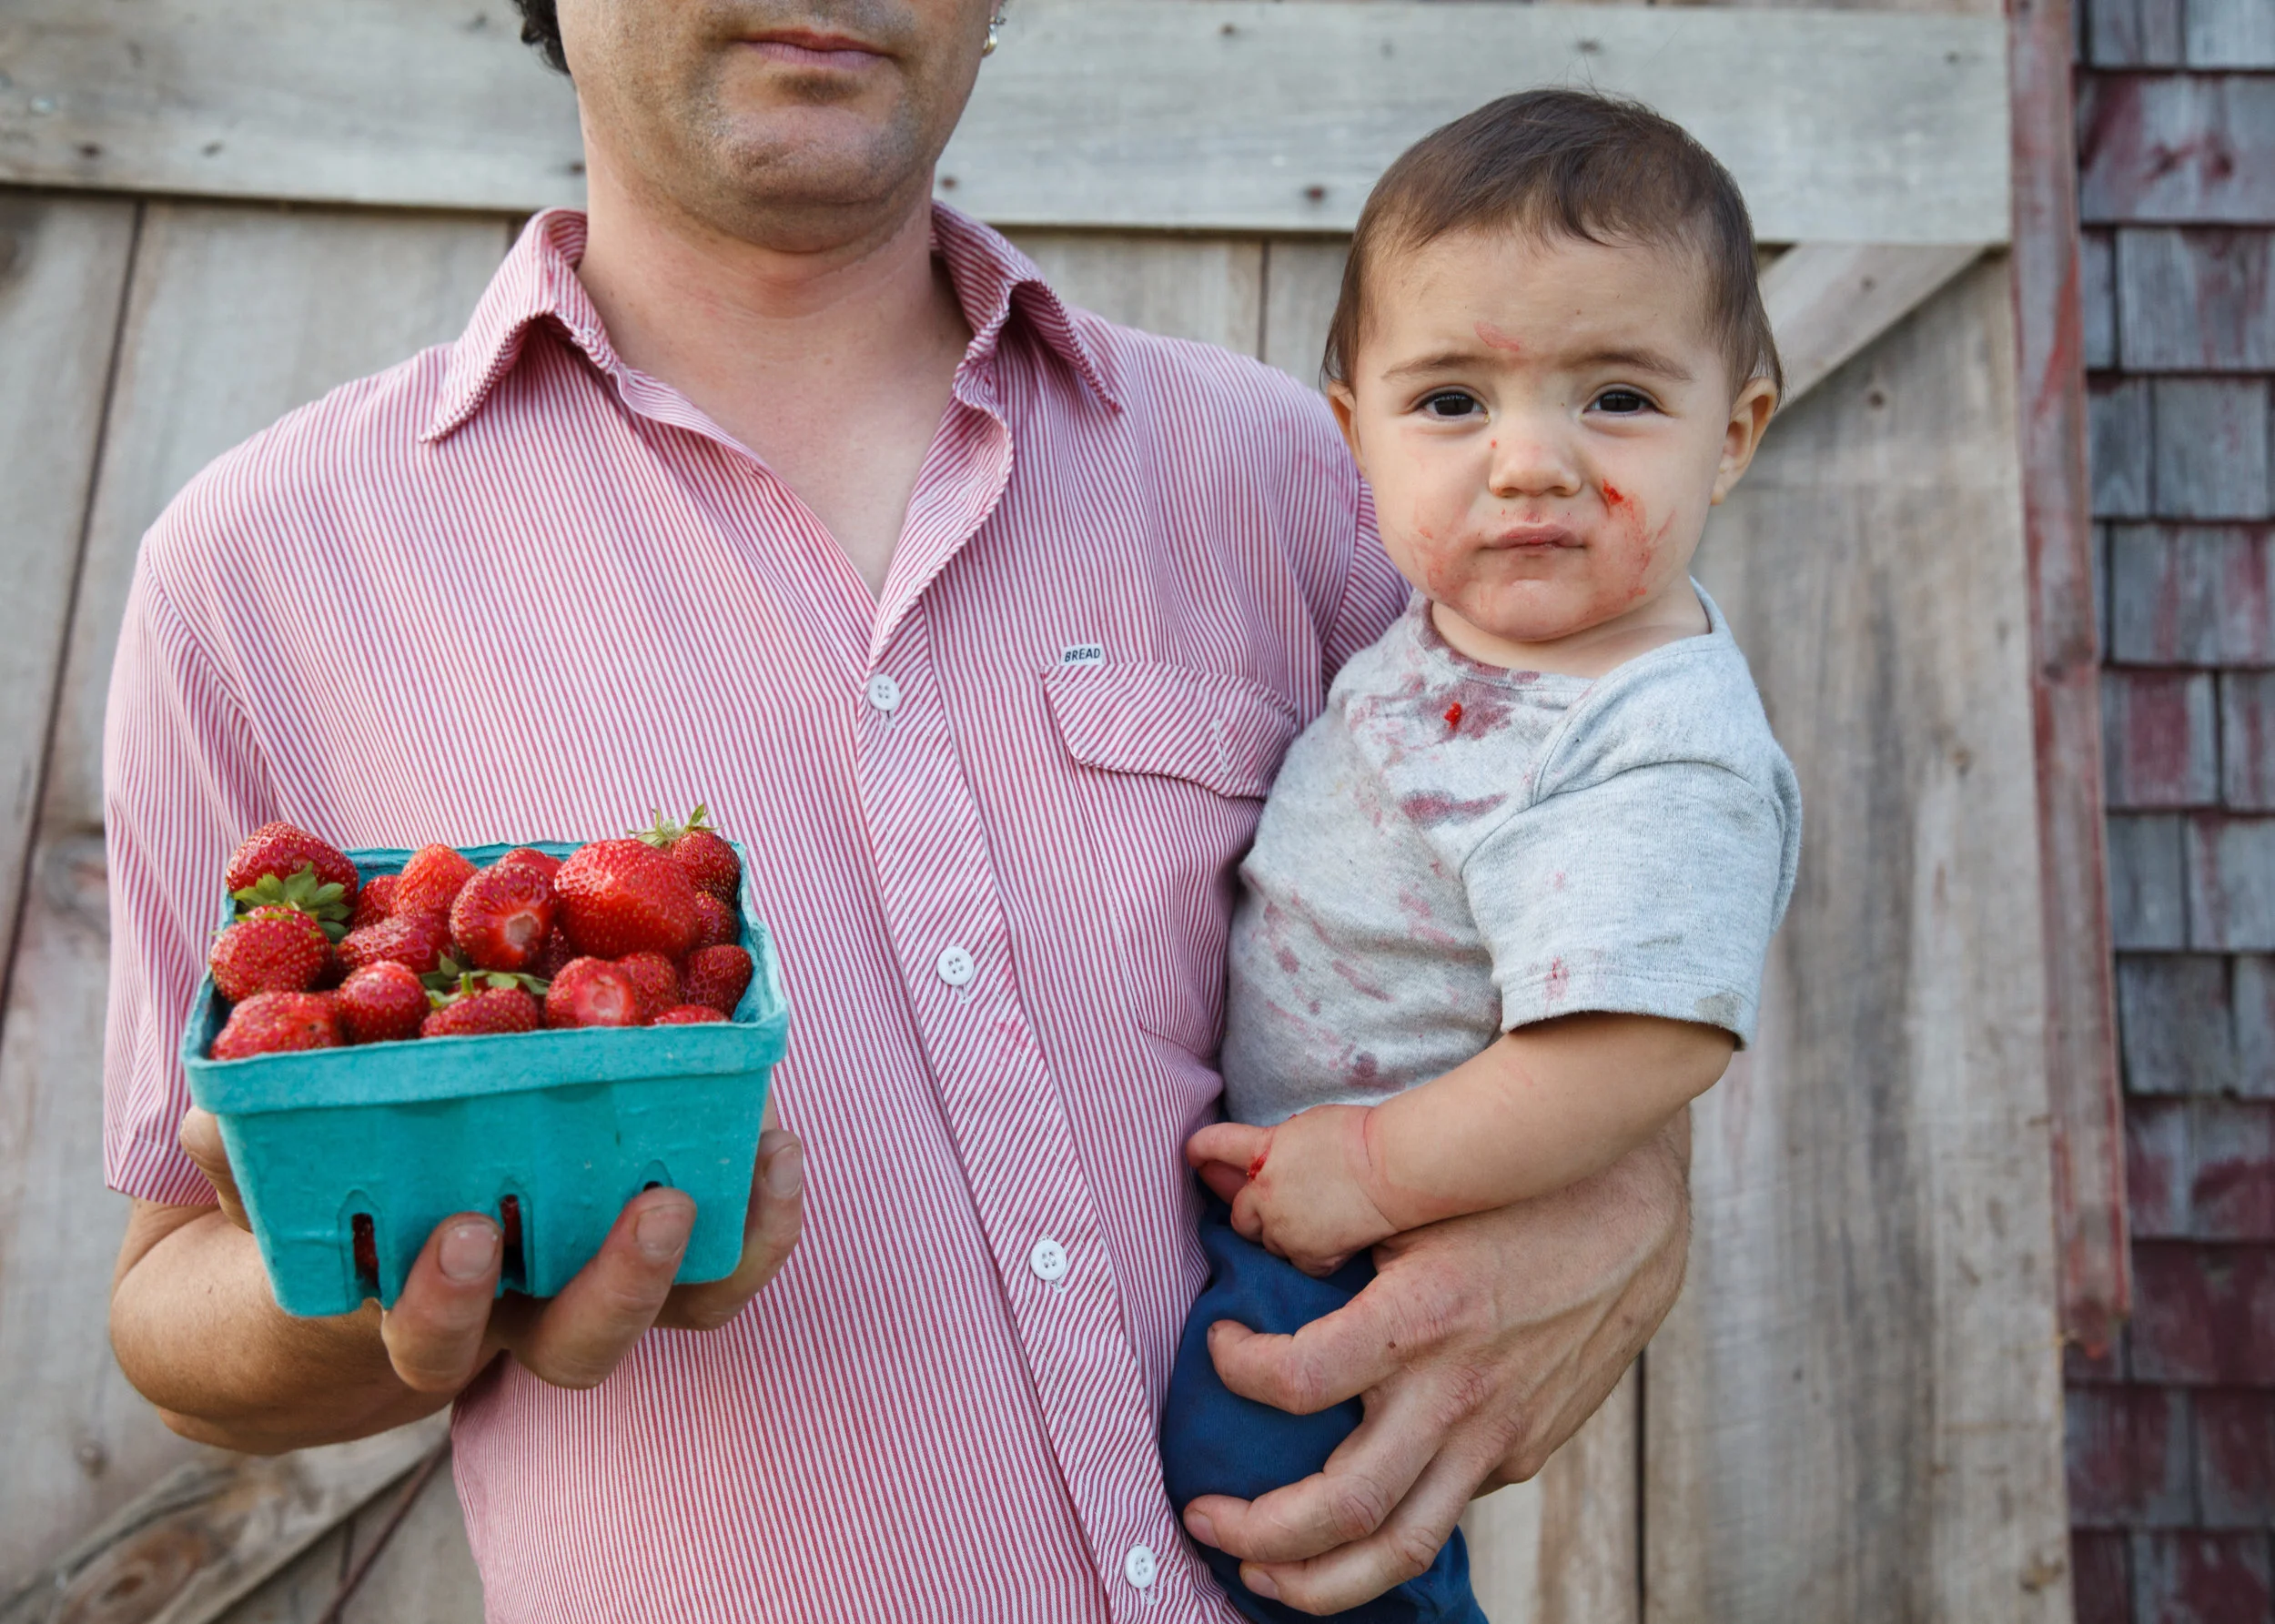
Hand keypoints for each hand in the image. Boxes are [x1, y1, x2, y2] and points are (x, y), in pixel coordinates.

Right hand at [177, 1100, 802, 1393]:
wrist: (352, 1279)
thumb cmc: (302, 1229)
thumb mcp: (260, 1200)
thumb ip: (243, 1162)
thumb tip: (215, 1117)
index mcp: (420, 1317)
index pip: (433, 1339)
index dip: (444, 1300)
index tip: (458, 1232)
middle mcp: (520, 1317)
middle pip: (582, 1344)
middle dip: (623, 1283)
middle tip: (655, 1207)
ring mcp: (591, 1284)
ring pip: (677, 1309)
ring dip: (728, 1244)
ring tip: (768, 1158)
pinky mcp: (653, 1235)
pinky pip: (725, 1251)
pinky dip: (762, 1203)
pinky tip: (782, 1140)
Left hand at [1178, 1115, 1688, 1614]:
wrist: (1635, 1213)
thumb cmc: (1517, 1188)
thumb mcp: (1420, 1195)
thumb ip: (1335, 1230)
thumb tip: (1241, 1225)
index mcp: (1422, 1317)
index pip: (1297, 1379)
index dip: (1237, 1371)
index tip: (1220, 1347)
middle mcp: (1458, 1393)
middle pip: (1344, 1510)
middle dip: (1259, 1534)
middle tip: (1204, 1520)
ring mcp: (1498, 1435)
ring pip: (1401, 1548)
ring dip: (1320, 1580)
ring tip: (1262, 1576)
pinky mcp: (1524, 1452)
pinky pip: (1446, 1511)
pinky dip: (1386, 1534)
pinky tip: (1347, 1524)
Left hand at [1186, 1106, 1397, 1276]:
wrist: (1393, 1166)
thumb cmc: (1362, 1137)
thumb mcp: (1308, 1126)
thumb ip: (1279, 1145)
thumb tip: (1267, 1157)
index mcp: (1265, 1150)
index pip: (1217, 1146)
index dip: (1202, 1151)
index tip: (1193, 1155)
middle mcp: (1265, 1191)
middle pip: (1239, 1213)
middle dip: (1252, 1212)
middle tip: (1278, 1208)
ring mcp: (1284, 1227)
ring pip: (1267, 1242)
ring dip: (1282, 1235)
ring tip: (1317, 1221)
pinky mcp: (1308, 1255)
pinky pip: (1299, 1263)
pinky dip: (1312, 1256)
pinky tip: (1336, 1241)